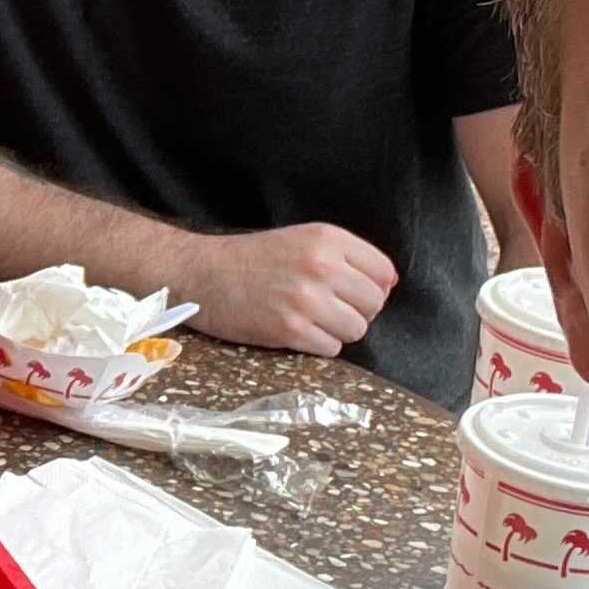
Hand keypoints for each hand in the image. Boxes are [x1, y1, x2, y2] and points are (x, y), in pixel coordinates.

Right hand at [181, 224, 396, 357]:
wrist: (202, 274)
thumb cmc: (251, 259)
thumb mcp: (301, 240)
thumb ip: (344, 256)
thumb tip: (387, 285)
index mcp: (327, 239)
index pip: (384, 272)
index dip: (373, 288)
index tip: (352, 293)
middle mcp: (321, 266)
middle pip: (374, 304)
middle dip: (356, 311)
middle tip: (327, 309)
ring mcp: (306, 299)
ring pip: (356, 329)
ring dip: (337, 330)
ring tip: (310, 320)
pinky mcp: (290, 329)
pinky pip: (331, 348)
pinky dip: (317, 345)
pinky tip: (294, 330)